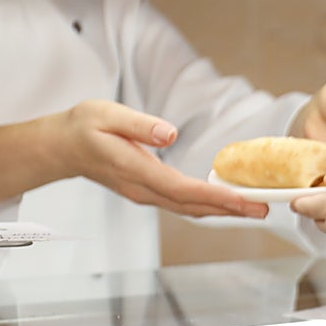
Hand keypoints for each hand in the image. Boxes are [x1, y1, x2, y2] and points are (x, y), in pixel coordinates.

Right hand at [48, 100, 266, 217]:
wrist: (62, 147)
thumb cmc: (83, 127)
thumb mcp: (106, 114)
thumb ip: (139, 125)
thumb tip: (170, 133)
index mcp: (135, 170)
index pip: (181, 189)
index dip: (213, 196)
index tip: (241, 198)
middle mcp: (144, 189)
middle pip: (192, 206)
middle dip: (229, 210)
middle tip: (263, 209)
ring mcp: (146, 195)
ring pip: (190, 209)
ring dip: (224, 211)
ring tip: (255, 209)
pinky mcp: (150, 193)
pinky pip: (184, 204)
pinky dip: (210, 206)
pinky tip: (229, 203)